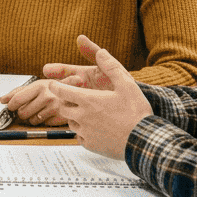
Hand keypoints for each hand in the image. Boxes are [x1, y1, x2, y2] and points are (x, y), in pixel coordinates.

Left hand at [0, 79, 75, 125]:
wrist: (79, 93)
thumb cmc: (55, 90)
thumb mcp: (38, 85)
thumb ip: (19, 91)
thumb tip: (2, 99)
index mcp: (40, 85)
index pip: (17, 99)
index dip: (11, 106)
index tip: (11, 107)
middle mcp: (47, 96)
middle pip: (22, 113)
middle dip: (23, 113)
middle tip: (29, 108)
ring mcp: (55, 108)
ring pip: (32, 121)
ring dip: (34, 118)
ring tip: (41, 110)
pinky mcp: (60, 118)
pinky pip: (43, 125)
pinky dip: (44, 121)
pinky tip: (49, 114)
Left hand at [50, 35, 153, 158]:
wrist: (144, 141)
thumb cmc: (136, 112)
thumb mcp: (127, 85)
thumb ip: (111, 67)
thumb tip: (101, 52)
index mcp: (88, 100)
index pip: (61, 91)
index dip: (55, 85)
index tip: (53, 83)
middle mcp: (82, 116)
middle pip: (62, 107)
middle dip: (64, 101)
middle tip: (71, 98)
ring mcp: (85, 132)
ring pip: (70, 122)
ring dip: (73, 116)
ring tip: (86, 113)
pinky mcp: (90, 145)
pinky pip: (79, 136)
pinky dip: (82, 131)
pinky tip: (94, 128)